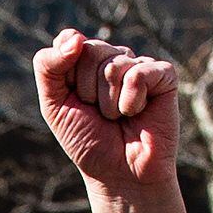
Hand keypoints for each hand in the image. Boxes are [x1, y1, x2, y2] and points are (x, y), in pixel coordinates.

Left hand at [35, 33, 180, 195]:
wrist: (120, 175)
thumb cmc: (88, 141)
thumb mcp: (54, 106)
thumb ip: (47, 67)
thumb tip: (74, 38)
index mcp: (87, 61)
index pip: (69, 42)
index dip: (68, 75)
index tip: (75, 100)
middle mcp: (114, 58)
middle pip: (90, 51)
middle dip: (87, 91)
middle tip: (99, 114)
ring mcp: (140, 64)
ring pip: (112, 66)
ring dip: (108, 103)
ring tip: (118, 117)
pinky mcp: (164, 75)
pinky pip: (138, 74)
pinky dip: (130, 102)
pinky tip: (137, 113)